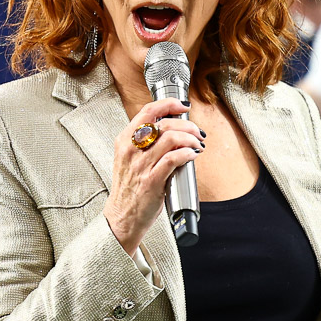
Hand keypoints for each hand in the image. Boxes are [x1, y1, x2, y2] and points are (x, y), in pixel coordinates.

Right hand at [103, 98, 202, 252]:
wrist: (123, 217)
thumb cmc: (129, 189)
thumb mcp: (129, 159)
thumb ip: (144, 143)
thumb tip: (172, 129)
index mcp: (124, 141)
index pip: (147, 111)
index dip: (168, 104)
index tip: (183, 106)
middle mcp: (131, 150)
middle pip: (163, 123)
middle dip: (187, 125)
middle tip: (197, 132)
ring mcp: (141, 165)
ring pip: (171, 138)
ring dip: (191, 139)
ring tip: (197, 145)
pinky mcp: (151, 181)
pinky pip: (173, 159)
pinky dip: (187, 153)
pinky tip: (192, 155)